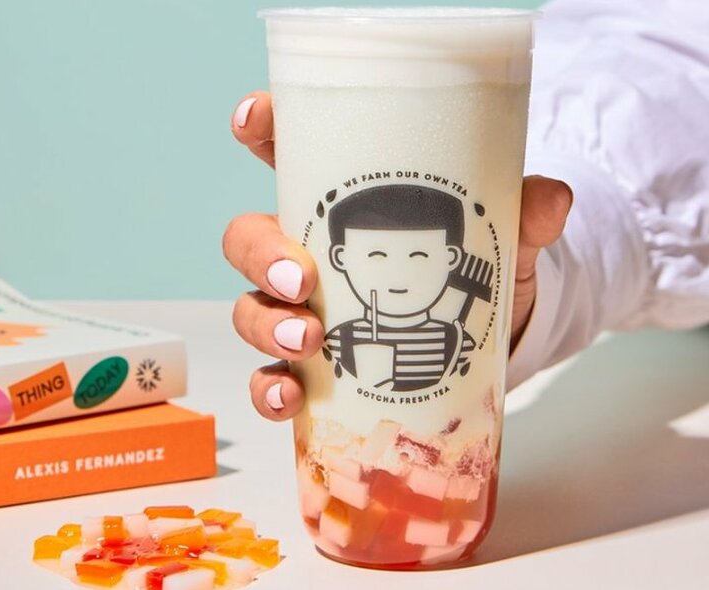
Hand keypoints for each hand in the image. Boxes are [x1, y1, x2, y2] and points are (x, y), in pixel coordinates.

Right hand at [223, 92, 572, 421]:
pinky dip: (268, 389)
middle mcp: (306, 253)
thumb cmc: (474, 269)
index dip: (260, 129)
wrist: (489, 339)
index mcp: (343, 205)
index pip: (286, 153)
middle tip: (300, 279)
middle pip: (246, 239)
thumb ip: (524, 213)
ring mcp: (303, 312)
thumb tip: (553, 198)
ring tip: (309, 340)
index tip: (252, 120)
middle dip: (260, 254)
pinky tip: (291, 398)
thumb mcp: (503, 237)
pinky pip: (268, 376)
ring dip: (266, 323)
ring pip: (250, 307)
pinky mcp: (314, 368)